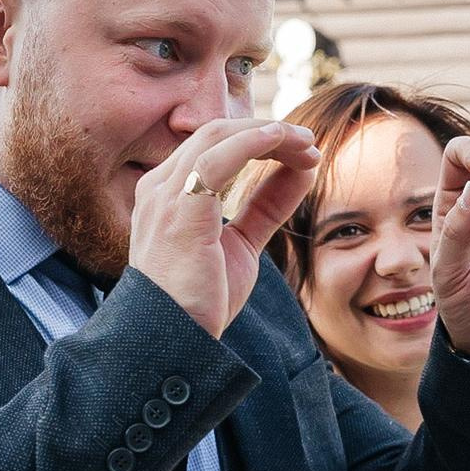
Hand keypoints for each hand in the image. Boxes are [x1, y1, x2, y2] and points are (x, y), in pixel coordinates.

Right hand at [127, 118, 319, 337]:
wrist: (176, 338)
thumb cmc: (203, 298)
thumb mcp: (242, 244)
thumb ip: (264, 207)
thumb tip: (300, 173)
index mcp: (168, 193)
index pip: (214, 146)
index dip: (259, 139)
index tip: (301, 151)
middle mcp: (160, 187)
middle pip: (217, 135)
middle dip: (268, 132)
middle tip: (310, 143)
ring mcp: (165, 196)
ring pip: (217, 138)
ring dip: (268, 134)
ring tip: (306, 144)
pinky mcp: (179, 210)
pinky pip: (216, 160)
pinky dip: (251, 143)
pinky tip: (280, 142)